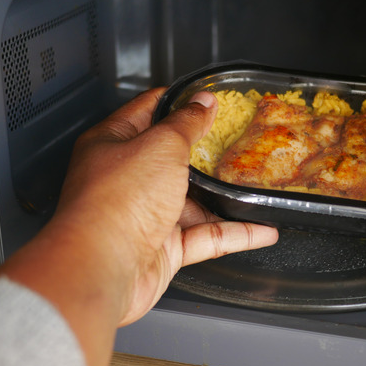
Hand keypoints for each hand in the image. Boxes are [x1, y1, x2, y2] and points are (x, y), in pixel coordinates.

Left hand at [0, 87, 277, 365]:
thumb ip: (187, 122)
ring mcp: (143, 216)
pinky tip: (262, 229)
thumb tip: (203, 101)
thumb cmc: (119, 199)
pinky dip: (234, 234)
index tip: (208, 97)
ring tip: (255, 185)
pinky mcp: (161, 250)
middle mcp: (125, 179)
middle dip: (205, 153)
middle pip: (171, 159)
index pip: (147, 111)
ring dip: (223, 197)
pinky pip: (204, 237)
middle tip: (240, 140)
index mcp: (112, 143)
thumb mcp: (161, 145)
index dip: (178, 101)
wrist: (103, 268)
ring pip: (191, 202)